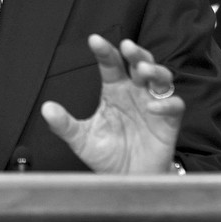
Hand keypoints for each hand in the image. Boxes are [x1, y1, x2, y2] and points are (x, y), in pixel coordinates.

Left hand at [41, 34, 184, 173]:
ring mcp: (153, 104)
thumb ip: (65, 124)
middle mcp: (135, 92)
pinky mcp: (168, 122)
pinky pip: (174, 106)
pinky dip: (166, 104)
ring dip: (154, 70)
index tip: (94, 40)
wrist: (128, 181)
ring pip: (161, 78)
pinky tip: (152, 107)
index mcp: (114, 90)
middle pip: (139, 63)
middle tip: (127, 47)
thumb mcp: (82, 139)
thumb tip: (46, 109)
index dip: (104, 51)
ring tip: (143, 70)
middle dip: (135, 52)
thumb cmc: (108, 155)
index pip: (110, 65)